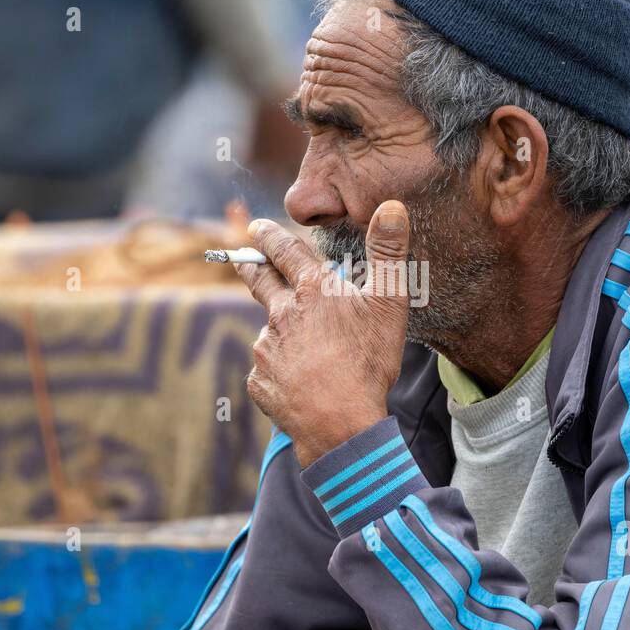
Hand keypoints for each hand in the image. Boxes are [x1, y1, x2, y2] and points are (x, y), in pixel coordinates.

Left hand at [234, 201, 410, 467]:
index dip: (269, 236)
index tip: (256, 226)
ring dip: (282, 332)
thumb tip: (391, 206)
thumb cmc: (368, 361)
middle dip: (249, 265)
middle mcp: (281, 314)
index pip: (284, 251)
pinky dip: (283, 371)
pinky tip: (304, 383)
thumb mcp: (389, 302)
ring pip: (272, 332)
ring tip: (310, 352)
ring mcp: (267, 348)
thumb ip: (388, 252)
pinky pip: (270, 370)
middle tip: (238, 256)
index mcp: (311, 290)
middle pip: (259, 282)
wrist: (341, 423)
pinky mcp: (260, 380)